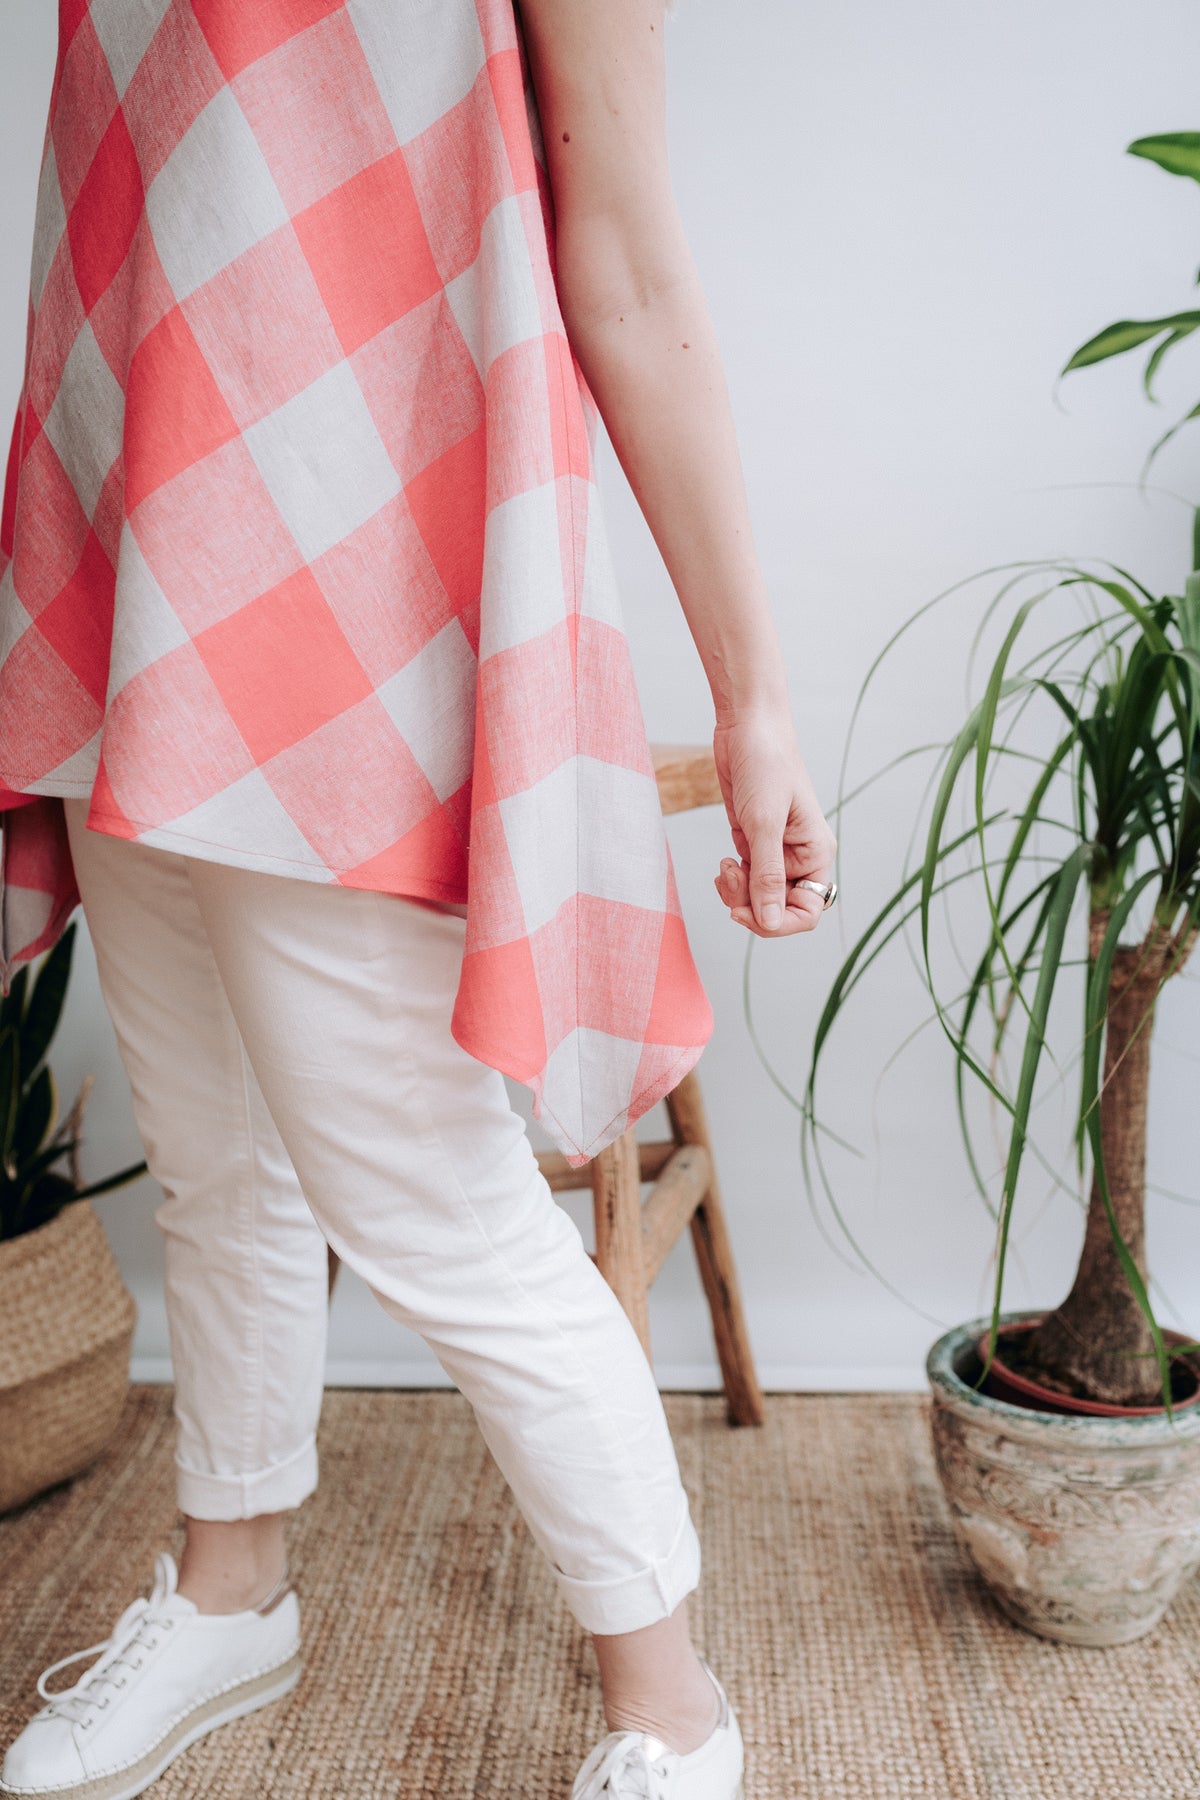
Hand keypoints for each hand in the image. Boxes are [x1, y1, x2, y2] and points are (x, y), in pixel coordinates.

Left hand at [711, 707, 836, 935]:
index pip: (808, 911)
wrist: (747, 726)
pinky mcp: (752, 843)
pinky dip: (730, 880)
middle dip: (751, 906)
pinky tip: (723, 864)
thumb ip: (766, 876)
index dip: (778, 922)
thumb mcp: (764, 823)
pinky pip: (744, 880)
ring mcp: (774, 852)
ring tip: (724, 868)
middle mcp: (799, 858)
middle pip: (779, 909)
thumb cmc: (766, 764)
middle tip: (729, 882)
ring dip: (737, 893)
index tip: (747, 913)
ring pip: (758, 897)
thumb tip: (771, 921)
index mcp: (816, 854)